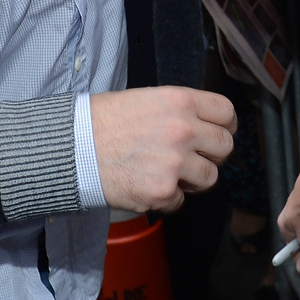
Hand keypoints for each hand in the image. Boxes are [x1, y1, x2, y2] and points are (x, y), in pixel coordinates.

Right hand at [90, 86, 236, 211]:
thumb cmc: (103, 122)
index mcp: (181, 101)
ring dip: (193, 179)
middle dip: (212, 154)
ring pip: (209, 177)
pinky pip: (181, 200)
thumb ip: (180, 110)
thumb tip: (204, 125)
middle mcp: (183, 130)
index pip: (227, 113)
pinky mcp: (163, 190)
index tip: (218, 133)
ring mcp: (175, 162)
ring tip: (169, 173)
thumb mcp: (147, 99)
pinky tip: (148, 184)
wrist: (72, 148)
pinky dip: (167, 198)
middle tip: (194, 157)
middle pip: (225, 146)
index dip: (225, 125)